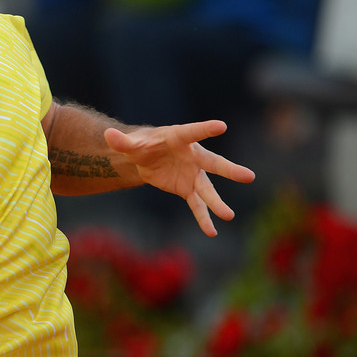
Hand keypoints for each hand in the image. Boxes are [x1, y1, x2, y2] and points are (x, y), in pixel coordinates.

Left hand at [103, 120, 254, 236]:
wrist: (145, 158)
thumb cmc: (141, 144)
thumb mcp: (130, 144)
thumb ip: (122, 141)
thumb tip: (108, 135)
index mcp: (179, 138)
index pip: (193, 132)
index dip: (205, 129)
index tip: (221, 126)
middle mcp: (192, 156)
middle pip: (212, 164)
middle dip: (229, 170)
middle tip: (248, 176)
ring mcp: (193, 174)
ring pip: (207, 189)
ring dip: (217, 203)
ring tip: (229, 216)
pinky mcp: (187, 189)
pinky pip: (197, 205)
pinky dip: (203, 218)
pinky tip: (211, 231)